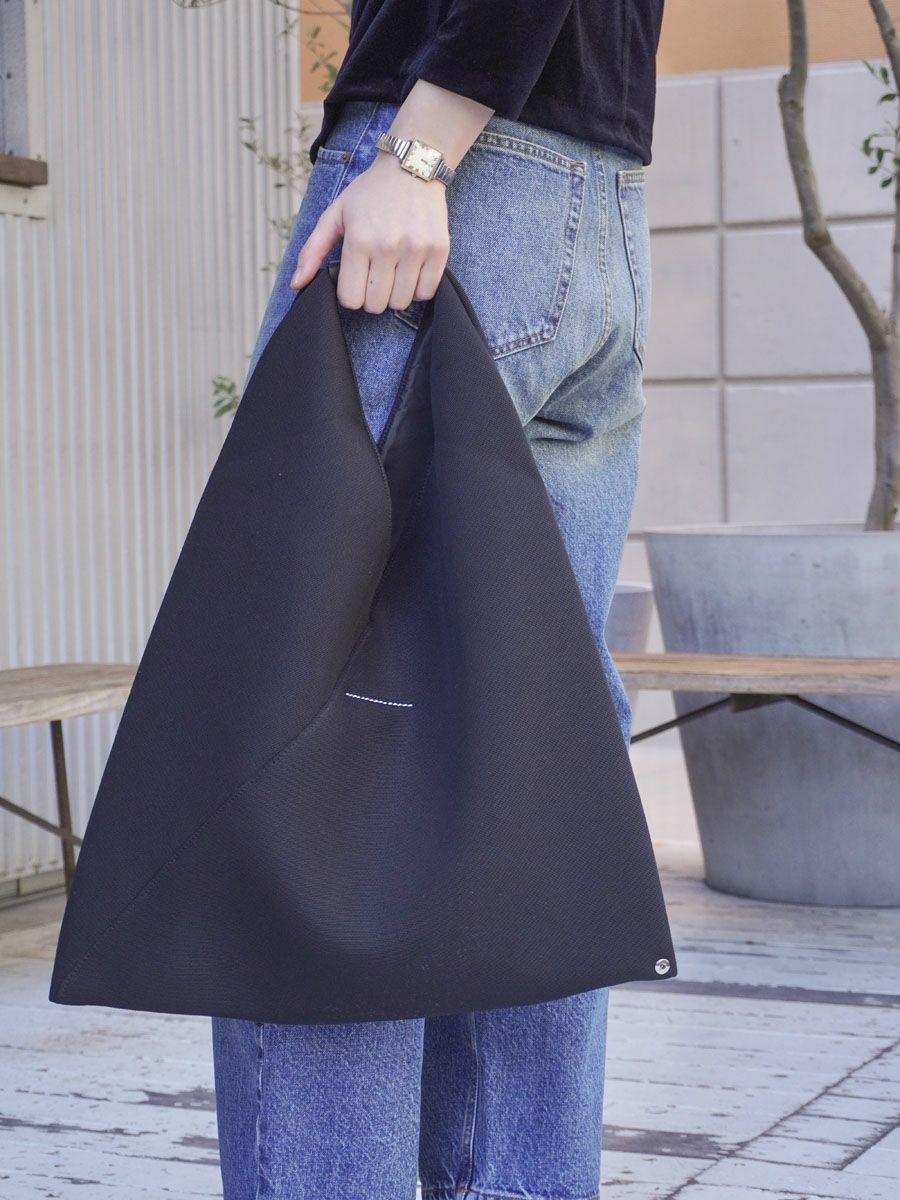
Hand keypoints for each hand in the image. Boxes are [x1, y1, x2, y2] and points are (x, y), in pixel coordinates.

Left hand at [289, 152, 450, 312]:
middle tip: (374, 275)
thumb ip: (313, 251)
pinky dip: (417, 288)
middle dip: (372, 296)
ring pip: (400, 302)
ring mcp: (416, 249)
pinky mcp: (439, 250)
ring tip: (393, 271)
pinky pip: (425, 292)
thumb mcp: (335, 215)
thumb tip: (297, 284)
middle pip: (375, 305)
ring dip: (394, 293)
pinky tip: (410, 269)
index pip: (351, 299)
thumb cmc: (369, 194)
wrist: (411, 167)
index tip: (355, 280)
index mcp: (358, 240)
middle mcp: (387, 246)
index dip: (350, 294)